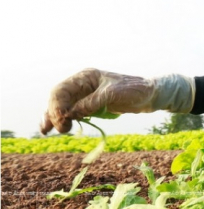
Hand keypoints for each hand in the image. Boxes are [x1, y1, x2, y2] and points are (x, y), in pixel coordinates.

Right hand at [40, 68, 194, 133]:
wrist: (151, 95)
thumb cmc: (136, 90)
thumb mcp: (113, 94)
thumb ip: (92, 102)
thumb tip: (72, 113)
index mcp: (86, 77)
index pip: (62, 90)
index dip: (57, 105)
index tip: (62, 120)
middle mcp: (83, 85)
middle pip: (59, 98)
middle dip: (54, 113)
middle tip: (60, 130)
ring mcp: (86, 95)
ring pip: (63, 106)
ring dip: (54, 117)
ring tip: (46, 131)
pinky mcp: (91, 105)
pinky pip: (73, 112)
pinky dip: (65, 119)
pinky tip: (59, 127)